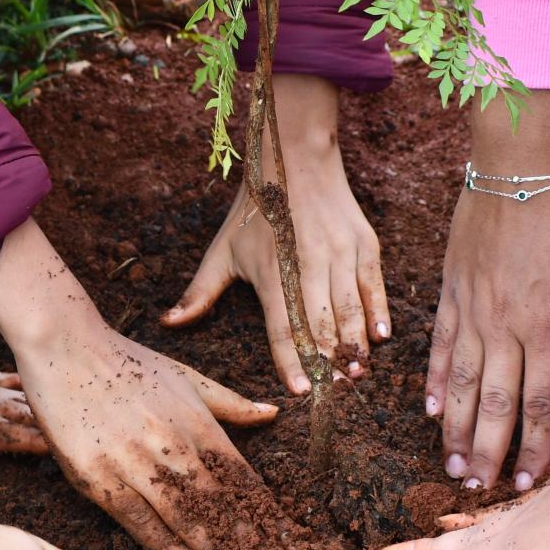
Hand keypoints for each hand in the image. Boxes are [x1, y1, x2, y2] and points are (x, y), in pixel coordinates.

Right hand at [0, 220, 285, 549]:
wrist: (65, 348)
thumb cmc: (126, 363)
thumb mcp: (185, 375)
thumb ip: (229, 402)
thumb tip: (274, 412)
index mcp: (196, 419)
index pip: (240, 475)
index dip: (264, 511)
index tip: (284, 539)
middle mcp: (170, 443)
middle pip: (218, 501)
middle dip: (249, 540)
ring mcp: (133, 462)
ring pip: (182, 514)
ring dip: (212, 549)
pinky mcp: (98, 476)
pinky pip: (137, 518)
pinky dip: (163, 544)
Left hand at [162, 73, 388, 392]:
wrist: (293, 158)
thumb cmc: (254, 210)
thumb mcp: (222, 251)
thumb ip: (200, 292)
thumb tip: (168, 323)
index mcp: (273, 273)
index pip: (283, 328)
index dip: (292, 362)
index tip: (301, 391)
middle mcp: (308, 265)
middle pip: (322, 325)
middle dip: (330, 361)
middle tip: (338, 390)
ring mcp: (339, 254)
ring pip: (350, 310)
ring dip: (356, 344)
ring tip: (359, 373)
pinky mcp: (363, 244)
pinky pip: (374, 286)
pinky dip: (378, 313)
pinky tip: (381, 338)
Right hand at [429, 93, 549, 491]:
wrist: (520, 161)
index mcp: (548, 327)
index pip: (542, 404)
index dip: (536, 447)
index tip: (530, 481)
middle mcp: (505, 326)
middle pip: (495, 405)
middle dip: (488, 453)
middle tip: (480, 491)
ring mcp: (472, 310)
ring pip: (460, 384)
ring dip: (456, 431)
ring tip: (452, 466)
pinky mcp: (451, 290)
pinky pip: (440, 347)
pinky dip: (435, 382)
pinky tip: (430, 412)